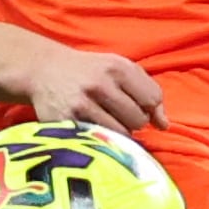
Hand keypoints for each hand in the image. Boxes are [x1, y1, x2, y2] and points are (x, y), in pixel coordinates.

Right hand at [21, 40, 164, 131]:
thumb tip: (165, 125)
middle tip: (119, 115)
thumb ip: (147, 91)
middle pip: (139, 120)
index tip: (136, 106)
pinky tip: (92, 128)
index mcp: (116, 67)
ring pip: (121, 134)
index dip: (148, 108)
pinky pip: (98, 140)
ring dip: (118, 133)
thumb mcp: (119, 69)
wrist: (43, 70)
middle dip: (134, 122)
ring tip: (106, 121)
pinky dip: (100, 139)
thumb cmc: (89, 71)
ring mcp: (81, 104)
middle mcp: (99, 84)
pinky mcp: (66, 122)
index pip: (152, 99)